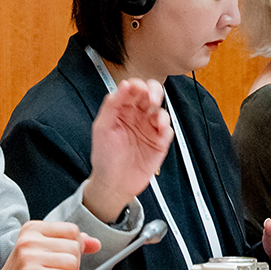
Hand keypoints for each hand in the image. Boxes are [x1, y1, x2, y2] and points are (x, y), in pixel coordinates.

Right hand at [0, 220, 99, 269]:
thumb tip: (96, 243)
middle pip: (75, 247)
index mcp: (33, 228)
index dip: (74, 248)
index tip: (61, 258)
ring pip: (73, 262)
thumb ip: (70, 244)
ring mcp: (29, 255)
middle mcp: (30, 238)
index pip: (73, 230)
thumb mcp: (45, 253)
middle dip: (71, 264)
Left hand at [82, 78, 172, 222]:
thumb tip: (123, 85)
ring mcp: (149, 129)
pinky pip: (168, 129)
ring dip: (160, 112)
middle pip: (151, 95)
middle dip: (154, 91)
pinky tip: (159, 131)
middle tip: (152, 97)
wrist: (114, 183)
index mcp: (122, 110)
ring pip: (161, 110)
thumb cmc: (105, 157)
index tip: (137, 88)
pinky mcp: (159, 142)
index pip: (133, 90)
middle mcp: (137, 117)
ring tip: (156, 120)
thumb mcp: (102, 128)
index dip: (137, 85)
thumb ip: (111, 105)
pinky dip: (166, 128)